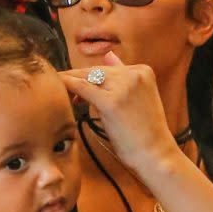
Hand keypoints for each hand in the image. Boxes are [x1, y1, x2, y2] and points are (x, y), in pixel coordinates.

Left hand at [60, 51, 176, 177]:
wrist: (156, 155)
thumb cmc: (146, 134)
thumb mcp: (139, 98)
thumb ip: (124, 76)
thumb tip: (109, 56)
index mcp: (142, 70)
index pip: (107, 68)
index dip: (88, 76)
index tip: (74, 84)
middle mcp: (134, 73)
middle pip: (95, 71)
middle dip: (76, 78)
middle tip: (60, 86)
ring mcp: (124, 86)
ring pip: (87, 77)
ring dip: (69, 82)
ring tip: (55, 90)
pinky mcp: (111, 102)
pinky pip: (82, 88)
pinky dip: (68, 86)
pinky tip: (57, 88)